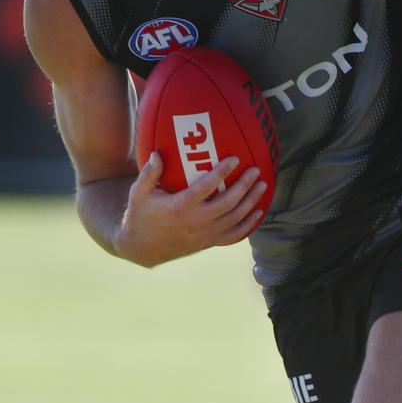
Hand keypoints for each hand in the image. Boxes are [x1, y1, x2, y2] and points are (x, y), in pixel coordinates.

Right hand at [115, 152, 267, 266]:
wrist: (143, 248)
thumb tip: (157, 154)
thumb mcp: (138, 194)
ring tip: (262, 185)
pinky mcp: (208, 243)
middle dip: (245, 186)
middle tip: (255, 171)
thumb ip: (149, 174)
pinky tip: (258, 212)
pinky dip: (248, 225)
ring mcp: (204, 235)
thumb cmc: (140, 215)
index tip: (235, 159)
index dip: (221, 173)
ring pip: (234, 219)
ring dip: (251, 202)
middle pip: (227, 204)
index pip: (205, 188)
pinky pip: (233, 236)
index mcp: (179, 208)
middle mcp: (195, 222)